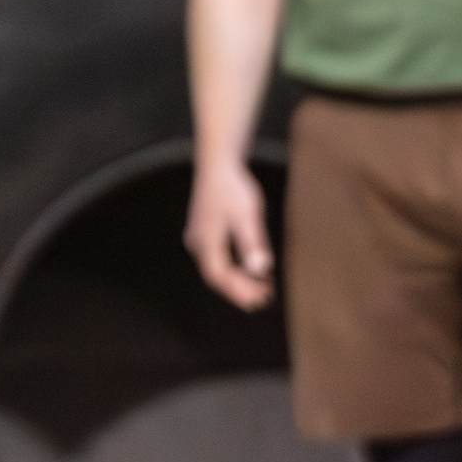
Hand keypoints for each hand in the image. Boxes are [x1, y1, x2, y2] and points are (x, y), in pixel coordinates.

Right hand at [184, 156, 273, 309]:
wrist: (218, 162)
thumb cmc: (232, 187)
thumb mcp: (247, 215)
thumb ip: (252, 243)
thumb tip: (260, 270)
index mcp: (205, 240)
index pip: (219, 276)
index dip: (238, 291)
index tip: (259, 299)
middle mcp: (198, 241)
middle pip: (216, 275)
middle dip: (239, 290)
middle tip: (264, 299)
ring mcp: (199, 235)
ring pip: (216, 267)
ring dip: (237, 280)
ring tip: (262, 288)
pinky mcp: (205, 229)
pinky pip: (217, 257)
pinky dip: (234, 268)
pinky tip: (252, 267)